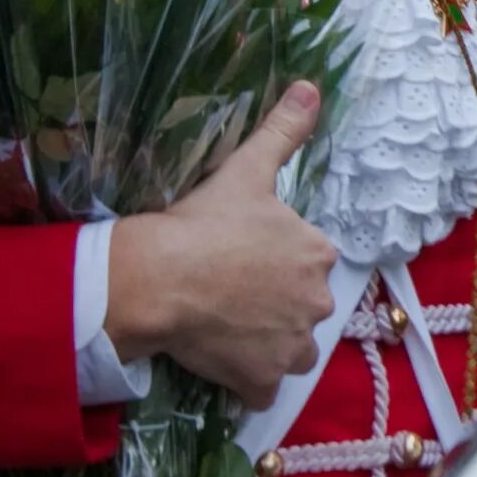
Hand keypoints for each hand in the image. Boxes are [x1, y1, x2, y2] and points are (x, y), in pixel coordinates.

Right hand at [107, 82, 339, 408]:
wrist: (159, 279)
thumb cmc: (203, 222)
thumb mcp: (247, 169)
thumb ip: (284, 130)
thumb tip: (313, 87)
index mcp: (318, 254)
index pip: (308, 261)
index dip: (275, 260)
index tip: (242, 256)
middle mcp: (317, 303)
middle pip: (301, 306)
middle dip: (275, 304)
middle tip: (229, 292)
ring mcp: (290, 347)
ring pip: (289, 350)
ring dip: (268, 344)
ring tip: (227, 327)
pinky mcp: (262, 381)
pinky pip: (262, 389)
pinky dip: (247, 382)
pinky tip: (221, 363)